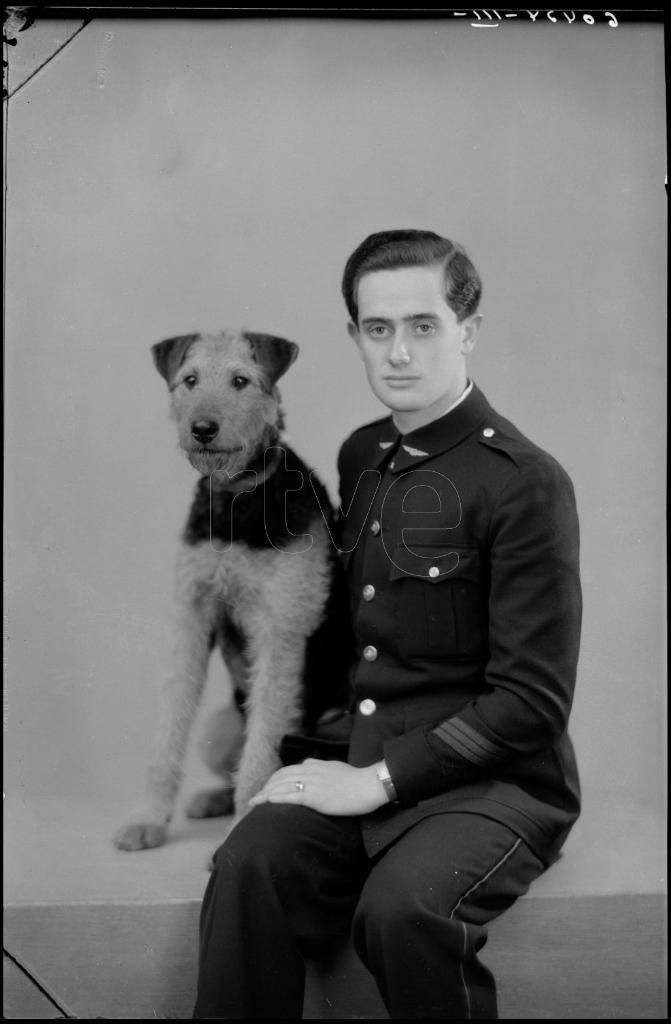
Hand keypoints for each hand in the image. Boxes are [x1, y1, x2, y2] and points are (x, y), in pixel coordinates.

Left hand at [248, 758, 389, 816]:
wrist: (369, 785)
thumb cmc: (356, 779)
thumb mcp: (335, 767)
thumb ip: (320, 767)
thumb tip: (309, 766)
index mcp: (314, 765)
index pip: (288, 771)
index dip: (274, 780)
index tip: (266, 789)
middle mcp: (310, 771)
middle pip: (281, 777)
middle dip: (266, 787)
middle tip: (255, 798)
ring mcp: (313, 783)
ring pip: (282, 786)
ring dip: (266, 794)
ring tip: (255, 802)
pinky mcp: (316, 797)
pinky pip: (292, 796)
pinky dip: (278, 798)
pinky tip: (268, 802)